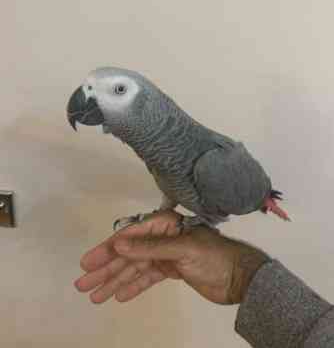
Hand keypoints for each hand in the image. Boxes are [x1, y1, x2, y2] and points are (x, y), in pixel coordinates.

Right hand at [75, 211, 269, 304]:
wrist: (240, 278)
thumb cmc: (214, 257)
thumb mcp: (183, 249)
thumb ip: (150, 248)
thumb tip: (118, 245)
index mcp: (165, 225)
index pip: (130, 236)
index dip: (108, 249)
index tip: (88, 262)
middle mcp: (162, 237)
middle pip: (128, 254)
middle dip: (106, 269)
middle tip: (83, 284)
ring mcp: (165, 255)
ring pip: (135, 268)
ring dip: (115, 281)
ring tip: (95, 295)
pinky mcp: (171, 270)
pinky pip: (147, 278)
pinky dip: (133, 286)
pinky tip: (119, 295)